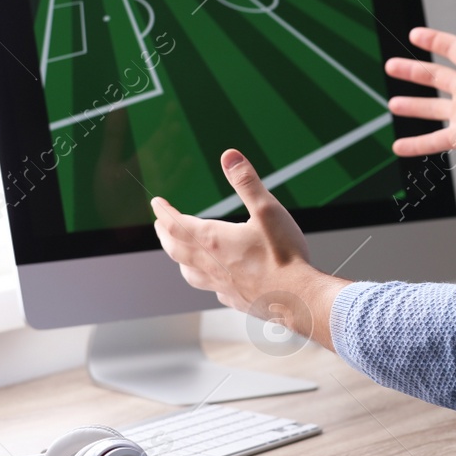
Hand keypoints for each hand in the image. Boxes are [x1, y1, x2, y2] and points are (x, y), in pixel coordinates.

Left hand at [151, 150, 344, 347]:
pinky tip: (215, 279)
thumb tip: (229, 156)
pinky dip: (205, 279)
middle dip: (165, 234)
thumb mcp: (267, 210)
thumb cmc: (284, 255)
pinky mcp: (236, 299)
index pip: (177, 224)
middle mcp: (212, 264)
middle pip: (176, 249)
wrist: (298, 298)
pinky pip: (212, 288)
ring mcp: (222, 284)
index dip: (164, 212)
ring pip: (189, 273)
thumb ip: (247, 182)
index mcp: (214, 240)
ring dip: (179, 259)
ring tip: (178, 253)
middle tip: (159, 225)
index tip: (156, 204)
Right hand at [385, 0, 455, 162]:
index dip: (433, 40)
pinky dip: (416, 144)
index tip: (414, 35)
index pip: (451, 48)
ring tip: (393, 104)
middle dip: (412, 72)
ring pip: (432, 109)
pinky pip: (435, 140)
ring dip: (413, 106)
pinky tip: (399, 146)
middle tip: (391, 66)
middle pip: (434, 77)